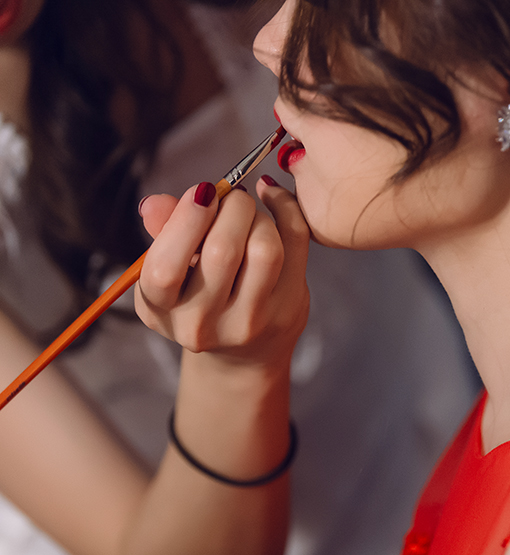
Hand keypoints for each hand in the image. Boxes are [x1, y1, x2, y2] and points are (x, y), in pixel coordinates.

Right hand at [135, 178, 309, 366]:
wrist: (244, 352)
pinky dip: (287, 210)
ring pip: (265, 250)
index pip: (165, 268)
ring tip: (250, 213)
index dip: (185, 220)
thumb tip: (155, 203)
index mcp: (161, 310)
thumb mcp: (171, 271)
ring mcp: (250, 321)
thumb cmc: (199, 296)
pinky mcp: (288, 310)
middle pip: (223, 251)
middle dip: (230, 207)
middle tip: (231, 197)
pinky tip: (275, 199)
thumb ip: (163, 232)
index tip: (202, 191)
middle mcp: (202, 323)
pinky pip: (296, 245)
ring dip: (259, 216)